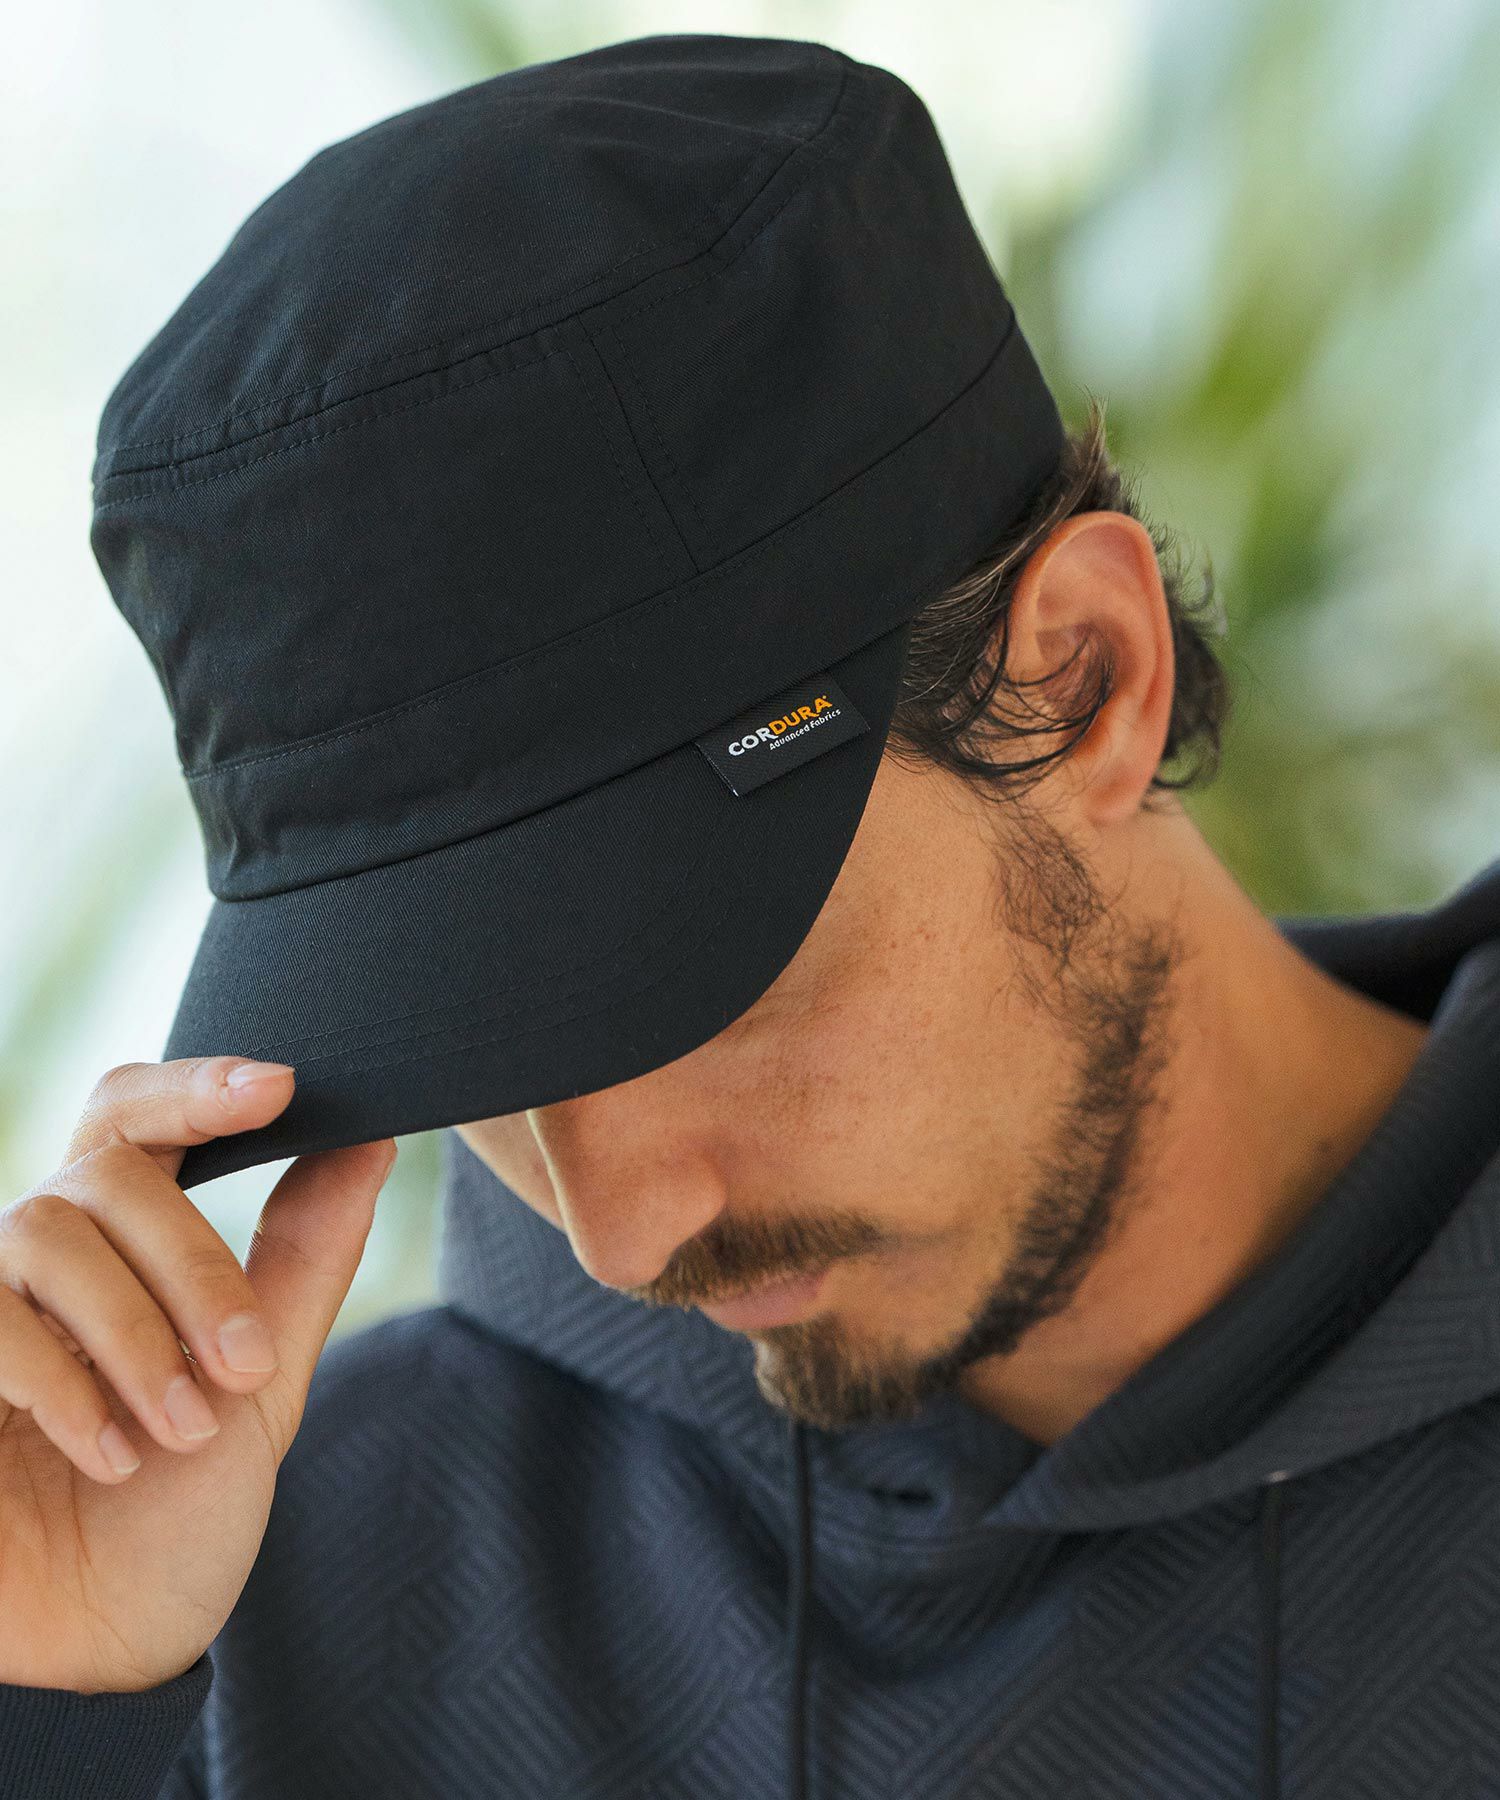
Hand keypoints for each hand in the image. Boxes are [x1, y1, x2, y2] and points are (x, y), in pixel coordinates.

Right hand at [0, 1057, 395, 1691]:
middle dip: (196, 1265)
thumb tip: (373, 1140)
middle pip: (111, 1168)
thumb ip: (304, 1259)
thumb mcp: (263, 1381)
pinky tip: (111, 1451)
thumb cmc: (177, 1512)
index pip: (140, 1113)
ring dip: (137, 1332)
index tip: (283, 1087)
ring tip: (180, 1427)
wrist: (100, 1647)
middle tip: (245, 1368)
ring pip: (50, 1228)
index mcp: (125, 1241)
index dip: (199, 1085)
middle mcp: (45, 1251)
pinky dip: (65, 1380)